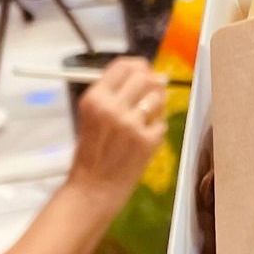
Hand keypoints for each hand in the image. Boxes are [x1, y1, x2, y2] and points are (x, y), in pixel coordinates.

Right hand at [66, 57, 166, 204]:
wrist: (93, 187)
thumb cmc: (92, 153)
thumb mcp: (92, 116)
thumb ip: (114, 94)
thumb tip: (147, 74)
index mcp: (95, 98)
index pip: (124, 65)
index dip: (138, 66)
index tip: (144, 71)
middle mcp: (112, 107)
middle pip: (145, 77)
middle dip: (151, 83)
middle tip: (149, 95)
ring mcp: (131, 124)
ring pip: (158, 98)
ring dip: (156, 106)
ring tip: (143, 120)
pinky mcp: (147, 140)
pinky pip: (161, 123)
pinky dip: (155, 130)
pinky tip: (142, 140)